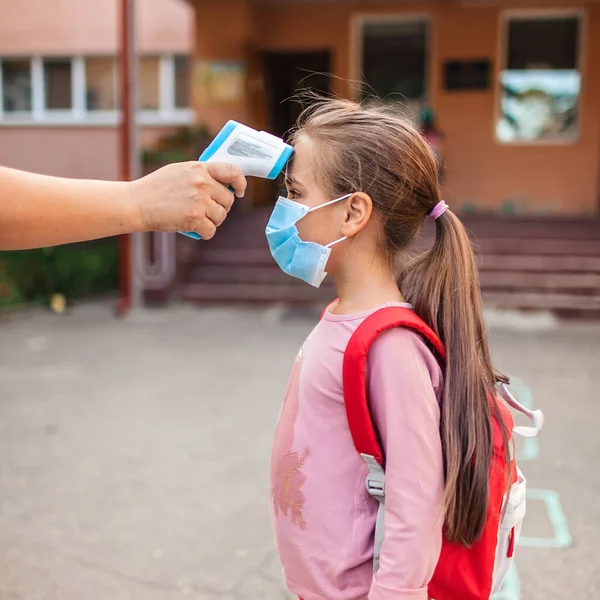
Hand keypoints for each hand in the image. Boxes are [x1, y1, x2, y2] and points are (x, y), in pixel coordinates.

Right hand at [130, 161, 246, 238]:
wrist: (137, 203)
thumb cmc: (156, 189)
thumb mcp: (180, 171)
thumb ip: (201, 174)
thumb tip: (223, 182)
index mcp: (200, 168)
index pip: (232, 171)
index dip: (240, 182)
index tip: (239, 191)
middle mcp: (202, 182)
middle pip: (228, 200)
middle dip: (220, 208)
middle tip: (204, 210)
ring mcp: (199, 200)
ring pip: (221, 216)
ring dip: (212, 221)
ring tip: (195, 218)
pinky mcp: (194, 217)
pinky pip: (211, 230)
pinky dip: (204, 233)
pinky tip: (194, 229)